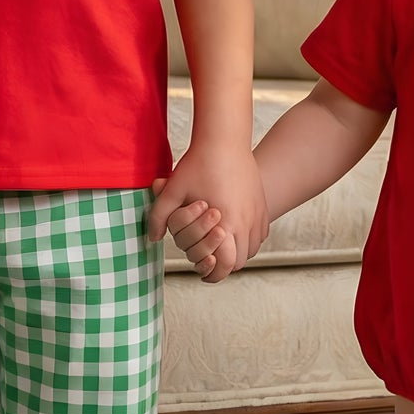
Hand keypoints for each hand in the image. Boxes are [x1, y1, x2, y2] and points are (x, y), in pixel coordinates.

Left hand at [146, 143, 268, 283]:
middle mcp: (246, 222)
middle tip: (209, 260)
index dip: (215, 274)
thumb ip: (159, 217)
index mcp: (226, 223)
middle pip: (240, 262)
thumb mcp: (172, 191)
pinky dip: (248, 238)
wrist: (223, 139)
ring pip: (252, 249)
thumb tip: (153, 238)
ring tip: (220, 245)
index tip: (204, 273)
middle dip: (225, 265)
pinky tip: (233, 230)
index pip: (227, 265)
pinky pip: (260, 233)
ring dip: (237, 252)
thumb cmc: (197, 164)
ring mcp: (257, 213)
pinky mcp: (261, 204)